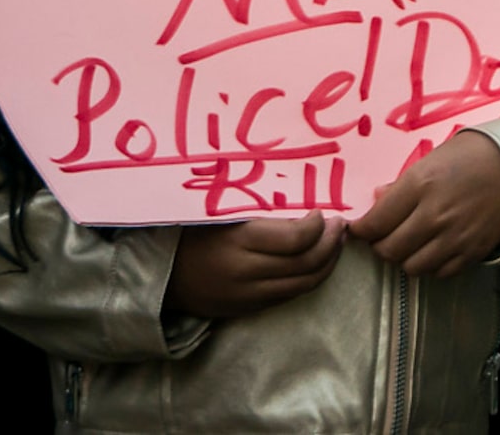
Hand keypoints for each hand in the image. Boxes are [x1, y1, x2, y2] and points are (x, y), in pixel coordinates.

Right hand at [163, 212, 346, 320]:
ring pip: (303, 284)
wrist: (159, 276)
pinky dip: (308, 278)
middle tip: (340, 226)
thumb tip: (300, 190)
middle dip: (331, 244)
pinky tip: (315, 262)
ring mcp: (247, 296)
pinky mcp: (247, 309)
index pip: (296, 240)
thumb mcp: (218, 210)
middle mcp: (246, 273)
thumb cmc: (190, 231)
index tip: (324, 212)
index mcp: (238, 242)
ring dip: (327, 263)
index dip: (319, 226)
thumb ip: (256, 206)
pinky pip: (288, 296)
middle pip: (306, 264)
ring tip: (335, 243)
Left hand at [348, 131, 499, 280]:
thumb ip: (402, 184)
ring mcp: (455, 237)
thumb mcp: (432, 159)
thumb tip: (377, 200)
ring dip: (405, 258)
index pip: (375, 223)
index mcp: (420, 185)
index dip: (362, 230)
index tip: (360, 228)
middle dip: (380, 245)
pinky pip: (440, 273)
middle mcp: (434, 215)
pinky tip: (433, 250)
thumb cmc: (473, 155)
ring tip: (410, 244)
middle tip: (384, 236)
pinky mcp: (472, 252)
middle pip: (389, 250)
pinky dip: (431, 266)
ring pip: (412, 267)